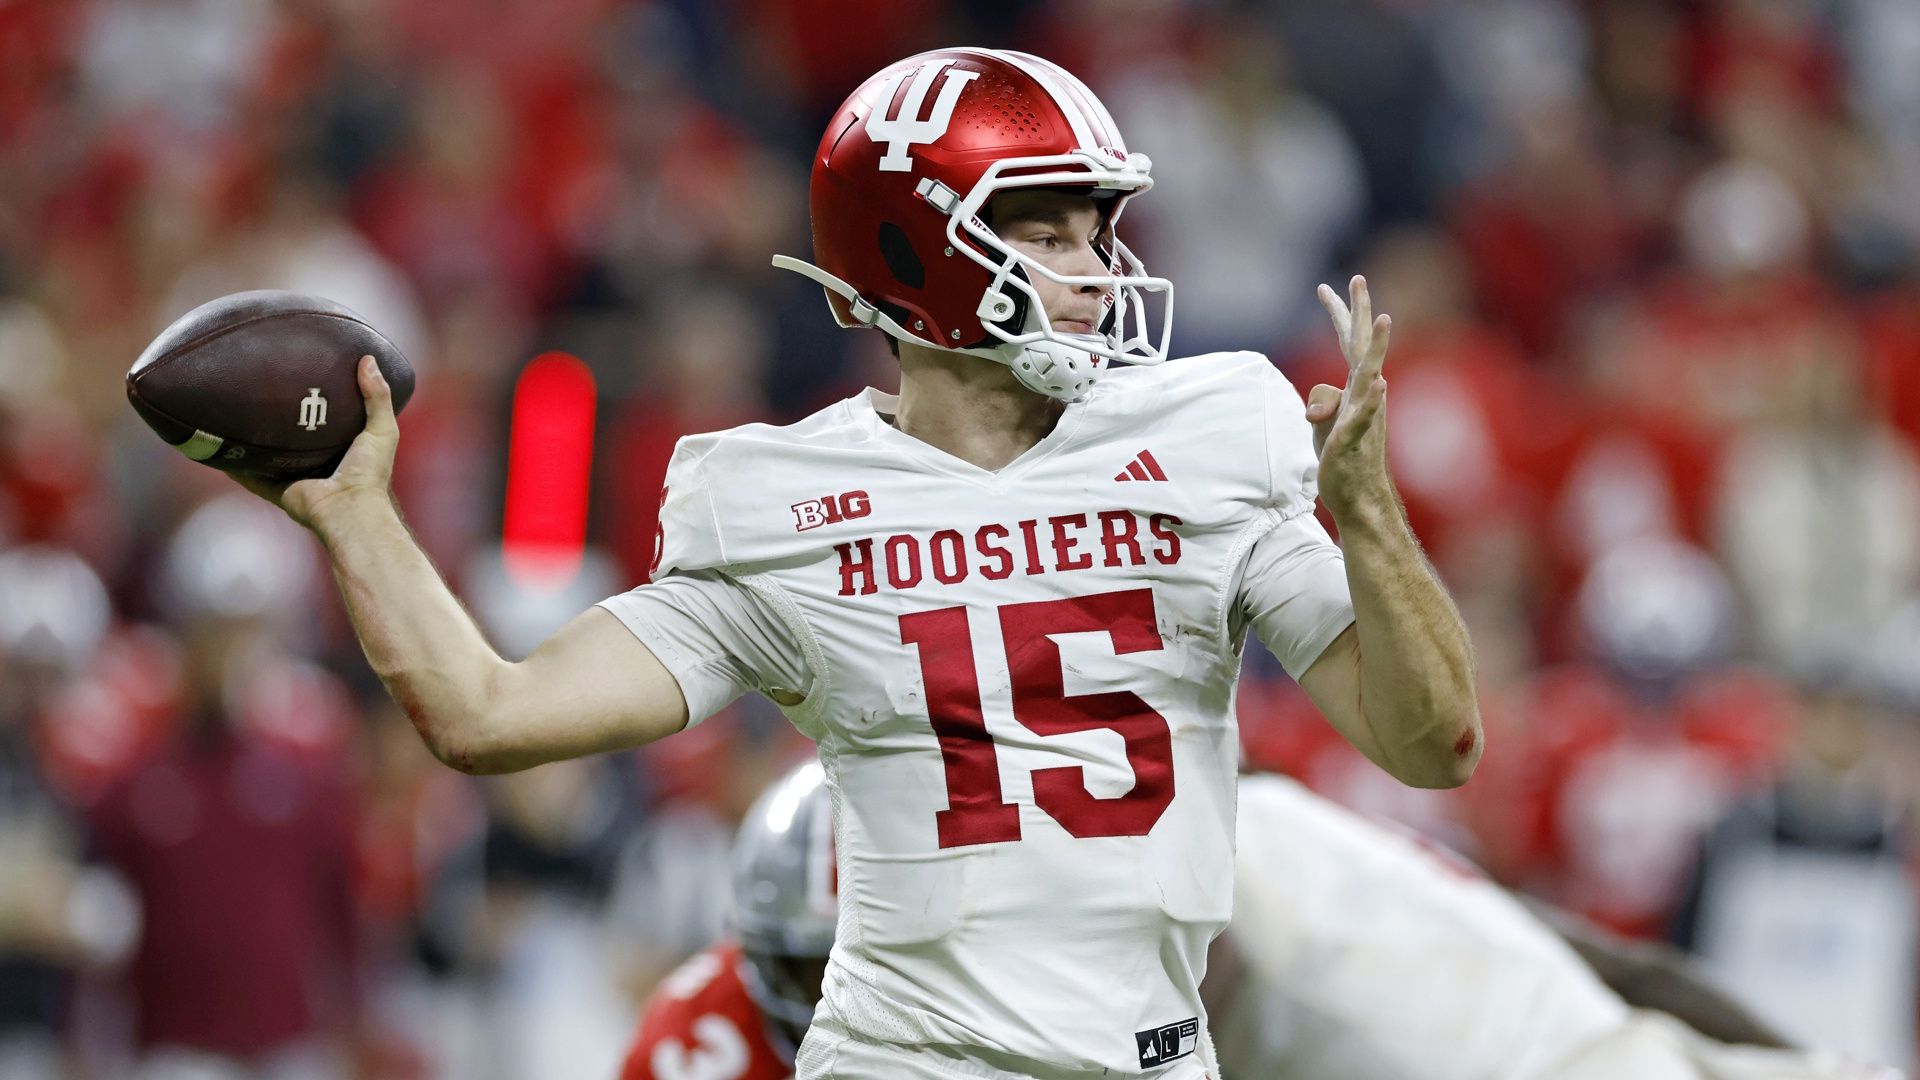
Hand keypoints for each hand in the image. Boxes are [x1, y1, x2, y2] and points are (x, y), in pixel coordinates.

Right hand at [235, 354, 398, 534]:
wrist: (349, 508)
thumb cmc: (369, 472)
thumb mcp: (382, 429)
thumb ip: (378, 396)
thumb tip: (367, 358)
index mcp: (341, 449)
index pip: (326, 421)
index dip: (317, 402)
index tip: (303, 377)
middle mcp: (317, 463)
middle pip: (294, 436)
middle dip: (281, 418)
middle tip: (264, 390)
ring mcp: (295, 477)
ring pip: (269, 455)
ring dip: (255, 440)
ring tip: (236, 414)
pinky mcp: (277, 489)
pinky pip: (250, 476)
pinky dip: (235, 465)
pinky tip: (219, 449)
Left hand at [1308, 275, 1391, 514]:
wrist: (1358, 496)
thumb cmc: (1343, 458)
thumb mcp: (1325, 423)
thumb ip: (1323, 401)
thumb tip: (1316, 403)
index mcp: (1356, 388)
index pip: (1348, 344)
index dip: (1339, 315)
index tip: (1327, 287)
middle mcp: (1364, 395)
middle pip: (1361, 347)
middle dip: (1360, 312)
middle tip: (1357, 278)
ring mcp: (1363, 415)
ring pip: (1369, 374)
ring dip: (1378, 347)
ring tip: (1384, 320)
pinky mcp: (1353, 439)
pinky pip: (1363, 416)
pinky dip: (1371, 399)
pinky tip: (1379, 382)